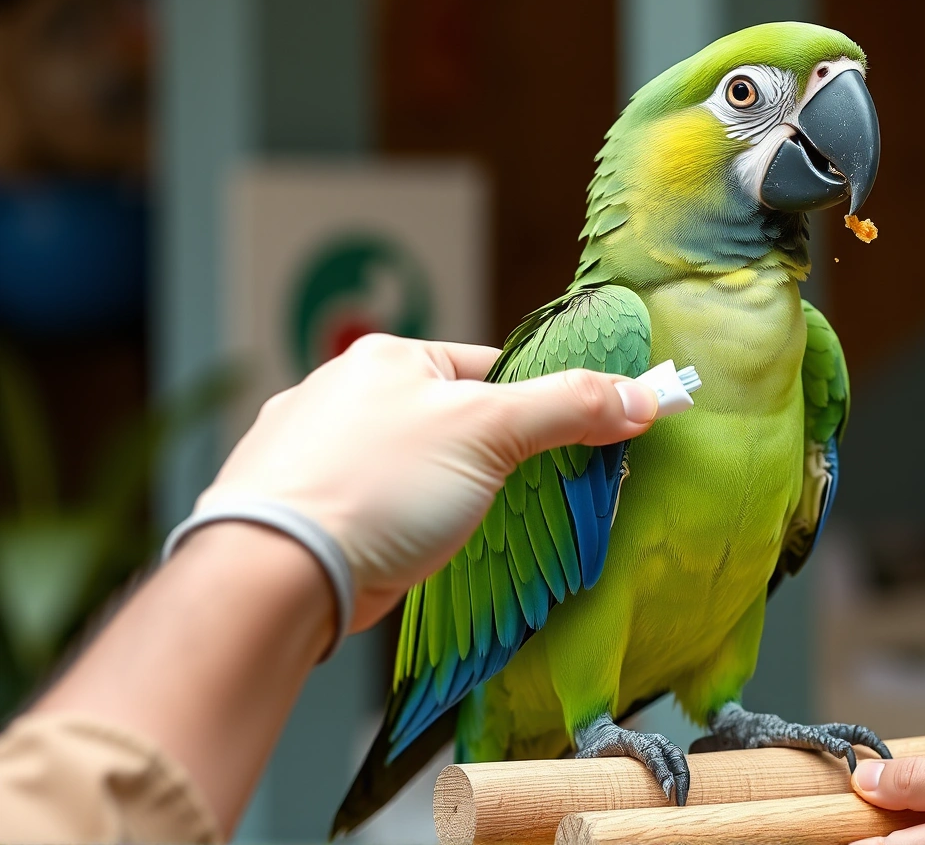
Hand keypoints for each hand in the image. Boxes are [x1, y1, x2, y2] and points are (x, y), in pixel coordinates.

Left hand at [192, 334, 657, 629]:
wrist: (274, 574)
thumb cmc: (379, 489)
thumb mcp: (493, 433)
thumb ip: (571, 408)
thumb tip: (645, 396)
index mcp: (389, 355)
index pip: (491, 369)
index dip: (537, 407)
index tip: (568, 447)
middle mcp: (340, 390)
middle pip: (446, 416)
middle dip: (484, 458)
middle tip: (514, 500)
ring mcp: (306, 449)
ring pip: (403, 463)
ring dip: (432, 493)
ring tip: (451, 529)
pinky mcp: (292, 505)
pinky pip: (365, 503)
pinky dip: (391, 522)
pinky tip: (402, 548)